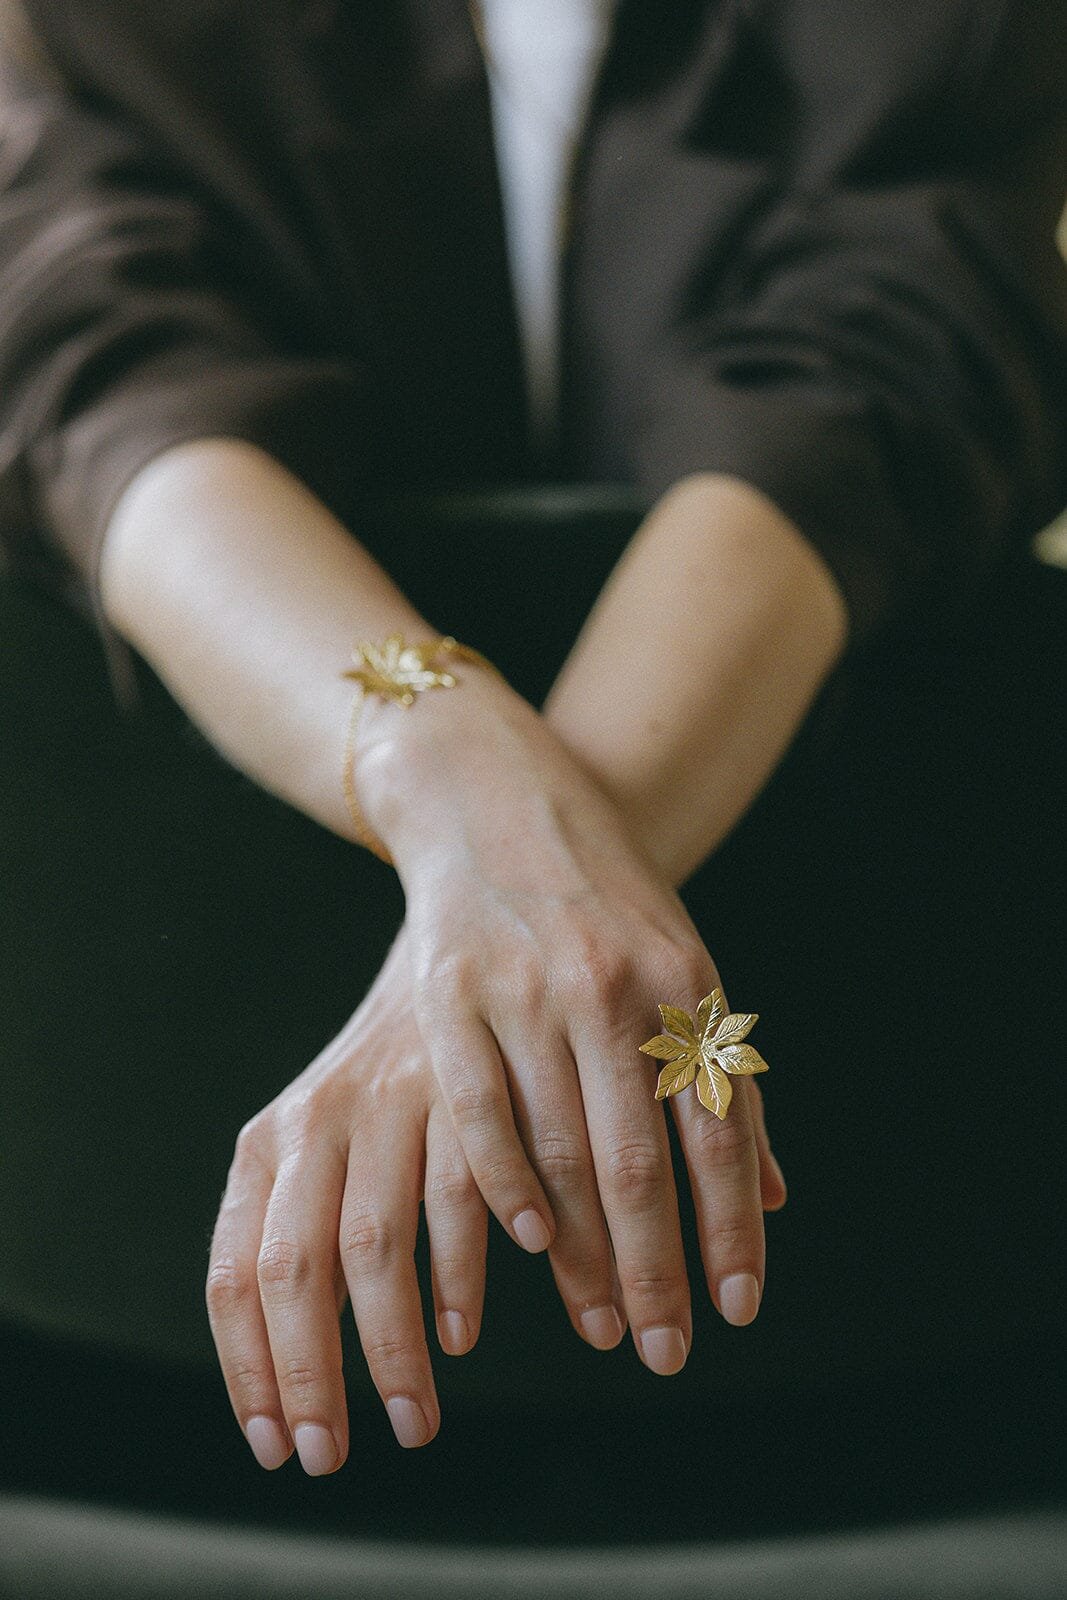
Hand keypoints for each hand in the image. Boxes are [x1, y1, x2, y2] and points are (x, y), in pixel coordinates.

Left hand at [206, 925, 488, 1469]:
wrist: (447, 956)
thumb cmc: (380, 1079)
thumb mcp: (318, 1144)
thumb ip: (300, 1234)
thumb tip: (288, 1367)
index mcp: (268, 1140)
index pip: (234, 1272)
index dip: (247, 1369)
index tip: (271, 1441)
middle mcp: (318, 1122)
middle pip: (294, 1271)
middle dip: (309, 1376)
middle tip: (328, 1455)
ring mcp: (391, 1108)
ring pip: (374, 1251)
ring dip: (391, 1352)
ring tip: (410, 1424)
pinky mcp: (465, 1099)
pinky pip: (455, 1206)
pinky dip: (456, 1280)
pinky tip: (458, 1336)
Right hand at [357, 669, 786, 1377]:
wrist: (499, 800)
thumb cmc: (604, 903)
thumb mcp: (680, 967)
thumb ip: (720, 1076)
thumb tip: (774, 1195)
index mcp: (680, 984)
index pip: (719, 1130)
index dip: (732, 1226)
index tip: (737, 1308)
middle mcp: (610, 989)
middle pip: (639, 1161)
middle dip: (656, 1269)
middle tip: (665, 1351)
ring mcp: (526, 991)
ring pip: (560, 1151)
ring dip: (584, 1252)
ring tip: (601, 1322)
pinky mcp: (451, 993)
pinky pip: (480, 1113)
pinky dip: (504, 1187)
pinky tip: (528, 1245)